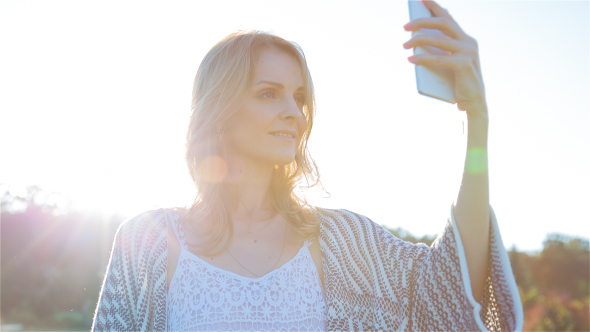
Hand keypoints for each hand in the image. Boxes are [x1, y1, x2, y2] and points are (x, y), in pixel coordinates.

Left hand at [403, 0, 487, 119]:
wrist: (472, 105)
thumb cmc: (455, 84)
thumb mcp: (445, 63)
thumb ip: (437, 50)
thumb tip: (416, 40)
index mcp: (465, 39)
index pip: (448, 17)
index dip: (434, 6)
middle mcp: (469, 42)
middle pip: (443, 23)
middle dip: (422, 22)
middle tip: (404, 26)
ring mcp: (469, 52)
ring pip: (440, 39)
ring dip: (419, 40)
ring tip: (404, 45)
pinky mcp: (465, 65)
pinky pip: (440, 58)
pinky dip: (424, 58)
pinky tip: (411, 59)